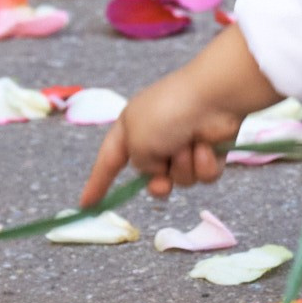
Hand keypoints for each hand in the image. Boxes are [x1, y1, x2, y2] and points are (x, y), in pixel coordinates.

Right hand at [80, 26, 279, 205]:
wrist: (215, 97)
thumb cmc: (168, 112)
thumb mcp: (136, 140)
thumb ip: (139, 164)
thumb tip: (158, 169)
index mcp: (132, 128)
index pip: (109, 161)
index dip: (97, 184)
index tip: (86, 205)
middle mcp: (157, 137)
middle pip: (151, 177)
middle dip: (159, 182)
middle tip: (163, 180)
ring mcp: (185, 144)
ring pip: (180, 179)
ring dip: (184, 167)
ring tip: (190, 145)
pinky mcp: (210, 149)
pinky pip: (203, 175)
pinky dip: (204, 163)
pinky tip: (208, 145)